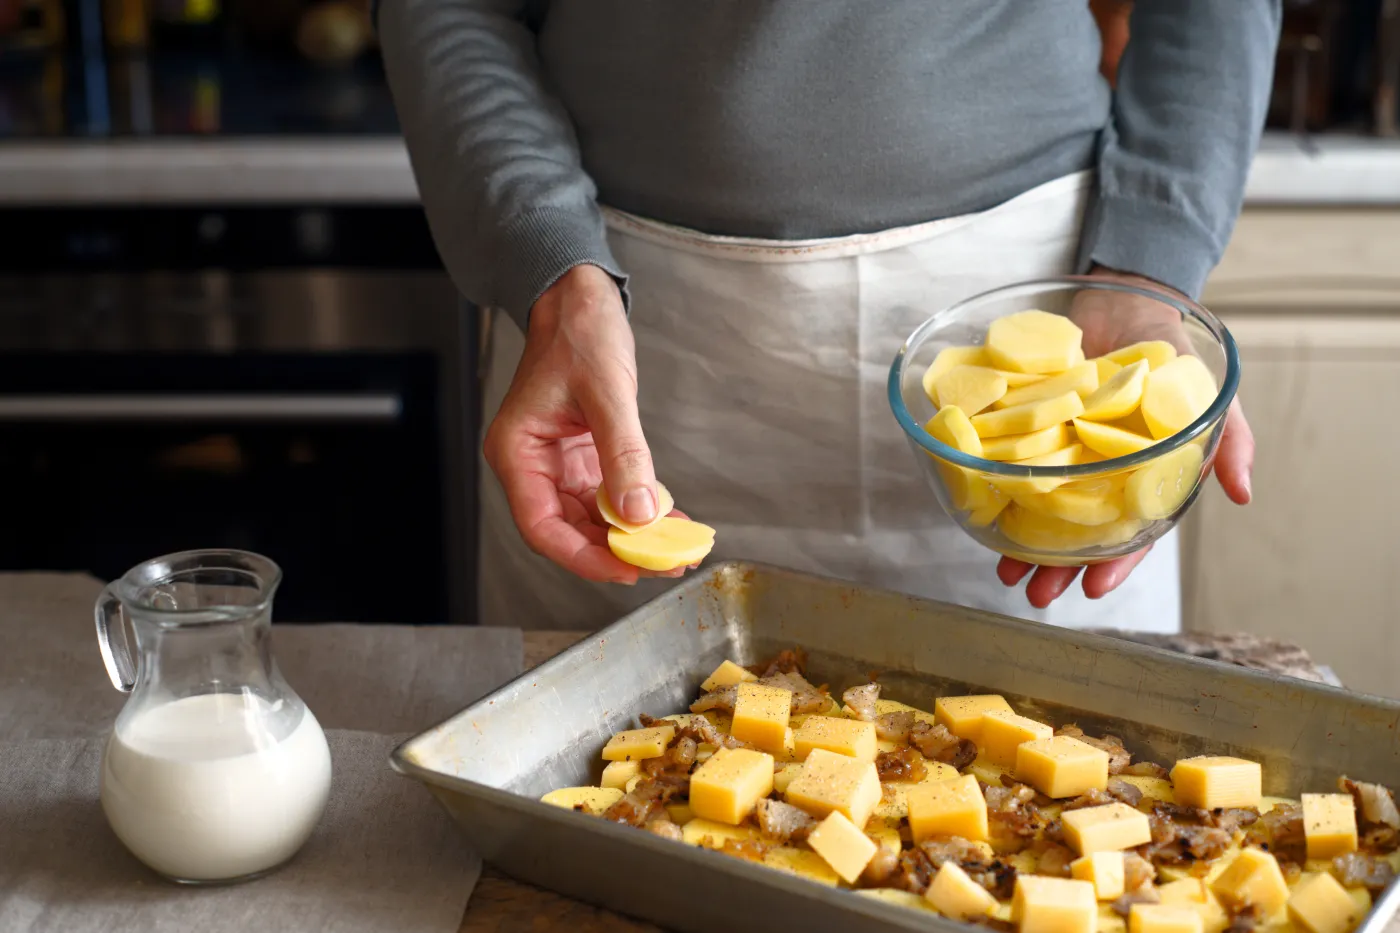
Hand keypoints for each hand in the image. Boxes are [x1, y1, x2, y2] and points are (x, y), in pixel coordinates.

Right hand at [483, 264, 683, 583]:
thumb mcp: (606, 393)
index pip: (543, 527)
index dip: (584, 556)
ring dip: (631, 536)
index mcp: (517, 453)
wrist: (580, 299)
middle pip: (569, 530)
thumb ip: (624, 456)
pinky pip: (608, 496)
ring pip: (591, 518)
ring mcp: (558, 464)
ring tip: (674, 549)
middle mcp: (532, 465)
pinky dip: (636, 510)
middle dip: (616, 552)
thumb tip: (640, 514)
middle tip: (664, 563)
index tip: (626, 569)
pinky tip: (668, 520)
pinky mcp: (582, 457)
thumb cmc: (578, 332)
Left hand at [996, 266, 1254, 607]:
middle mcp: (1094, 472)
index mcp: (1138, 478)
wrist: (1124, 295)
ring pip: (1038, 507)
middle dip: (1057, 568)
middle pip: (1077, 532)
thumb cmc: (1171, 351)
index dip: (1115, 563)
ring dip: (1021, 543)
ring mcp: (1057, 450)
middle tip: (1037, 595)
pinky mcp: (1024, 423)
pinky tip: (978, 509)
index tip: (1093, 588)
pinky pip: (1006, 459)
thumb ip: (1228, 440)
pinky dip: (993, 485)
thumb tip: (1242, 493)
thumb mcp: (1209, 394)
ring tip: (1005, 573)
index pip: (1131, 531)